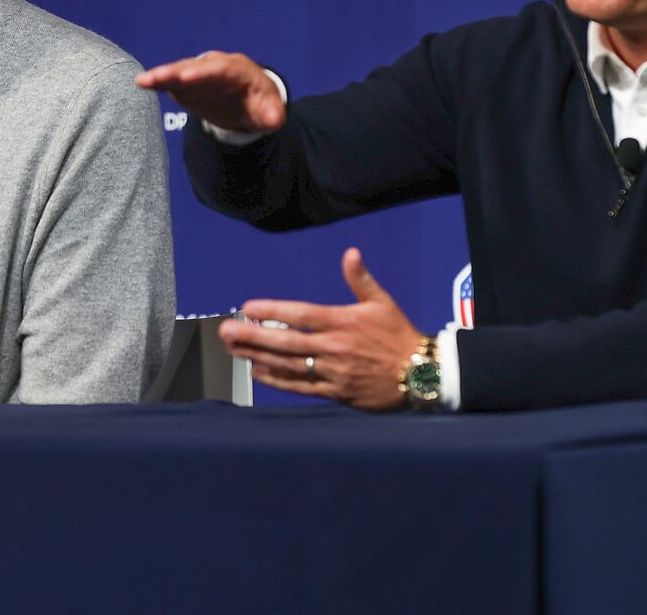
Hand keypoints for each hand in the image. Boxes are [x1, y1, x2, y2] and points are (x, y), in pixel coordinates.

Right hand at [135, 51, 285, 133]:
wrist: (248, 100)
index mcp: (239, 70)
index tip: (187, 77)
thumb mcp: (270, 111)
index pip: (221, 69)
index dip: (203, 72)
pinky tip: (142, 83)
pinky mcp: (187, 83)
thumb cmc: (260, 104)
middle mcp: (216, 67)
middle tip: (160, 76)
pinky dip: (158, 81)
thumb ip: (272, 114)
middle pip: (196, 67)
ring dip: (163, 75)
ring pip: (180, 71)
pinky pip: (172, 81)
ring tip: (144, 80)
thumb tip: (275, 120)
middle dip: (177, 71)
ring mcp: (199, 74)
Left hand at [218, 248, 423, 410]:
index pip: (301, 315)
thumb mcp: (383, 302)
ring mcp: (334, 372)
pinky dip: (278, 380)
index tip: (248, 307)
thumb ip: (360, 279)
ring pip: (289, 365)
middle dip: (253, 336)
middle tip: (225, 331)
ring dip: (258, 356)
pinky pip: (302, 386)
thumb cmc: (399, 335)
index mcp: (343, 323)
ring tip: (233, 349)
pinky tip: (257, 371)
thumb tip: (351, 253)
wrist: (420, 374)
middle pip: (287, 342)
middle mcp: (335, 348)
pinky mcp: (336, 393)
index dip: (273, 312)